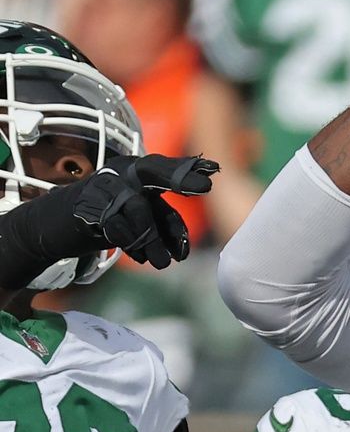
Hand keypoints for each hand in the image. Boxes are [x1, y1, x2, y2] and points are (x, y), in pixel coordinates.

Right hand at [0, 152, 216, 288]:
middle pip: (152, 170)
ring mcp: (102, 189)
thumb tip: (182, 250)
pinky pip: (116, 226)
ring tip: (163, 264)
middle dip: (178, 177)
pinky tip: (140, 258)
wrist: (52, 226)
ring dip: (154, 239)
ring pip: (138, 209)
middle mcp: (120, 173)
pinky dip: (132, 244)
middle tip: (204, 188)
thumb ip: (162, 223)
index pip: (165, 168)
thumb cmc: (106, 218)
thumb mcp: (138, 217)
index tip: (214, 172)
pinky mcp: (85, 210)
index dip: (188, 170)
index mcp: (136, 171)